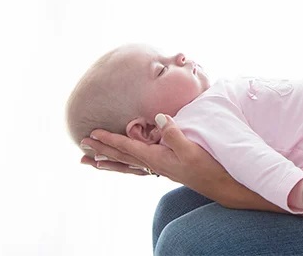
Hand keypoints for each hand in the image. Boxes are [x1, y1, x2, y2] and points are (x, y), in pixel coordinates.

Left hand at [79, 114, 238, 202]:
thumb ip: (173, 133)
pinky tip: (122, 164)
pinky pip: (137, 165)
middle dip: (102, 149)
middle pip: (122, 156)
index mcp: (156, 158)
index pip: (127, 147)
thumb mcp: (191, 149)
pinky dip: (125, 164)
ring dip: (108, 160)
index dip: (109, 139)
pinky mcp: (165, 167)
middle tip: (82, 144)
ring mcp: (159, 167)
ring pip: (127, 163)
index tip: (92, 133)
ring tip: (91, 161)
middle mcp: (153, 164)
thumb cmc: (207, 167)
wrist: (220, 185)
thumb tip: (157, 117)